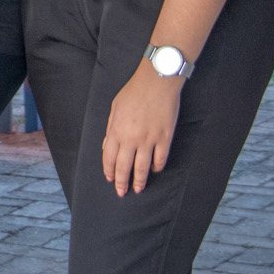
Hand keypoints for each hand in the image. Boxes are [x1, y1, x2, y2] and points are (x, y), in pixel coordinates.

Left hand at [102, 61, 183, 195]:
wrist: (157, 81)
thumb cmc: (134, 92)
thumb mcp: (115, 108)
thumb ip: (111, 129)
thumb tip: (108, 147)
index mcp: (117, 130)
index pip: (109, 158)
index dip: (109, 171)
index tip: (110, 179)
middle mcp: (132, 138)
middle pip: (124, 167)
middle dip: (122, 182)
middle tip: (122, 192)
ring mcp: (149, 139)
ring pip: (142, 168)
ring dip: (139, 181)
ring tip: (138, 189)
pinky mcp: (165, 138)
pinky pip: (160, 159)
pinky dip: (156, 167)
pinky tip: (154, 170)